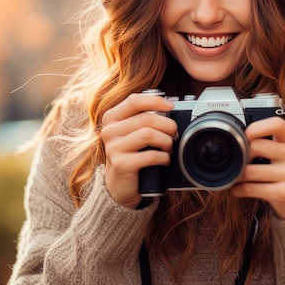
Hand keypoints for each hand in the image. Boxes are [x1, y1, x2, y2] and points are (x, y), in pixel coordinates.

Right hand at [99, 93, 176, 208]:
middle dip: (167, 125)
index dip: (156, 101)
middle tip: (174, 133)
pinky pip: (150, 155)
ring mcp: (113, 148)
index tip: (171, 106)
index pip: (134, 101)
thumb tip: (168, 108)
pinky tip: (165, 160)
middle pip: (146, 118)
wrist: (119, 184)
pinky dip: (163, 157)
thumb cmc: (130, 154)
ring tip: (169, 147)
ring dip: (166, 141)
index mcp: (111, 118)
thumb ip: (143, 118)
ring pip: (148, 134)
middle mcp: (109, 131)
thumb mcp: (131, 132)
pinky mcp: (122, 164)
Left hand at [231, 117, 284, 218]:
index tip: (246, 136)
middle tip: (240, 161)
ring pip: (249, 170)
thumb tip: (240, 139)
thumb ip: (273, 143)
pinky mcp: (283, 193)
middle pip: (256, 146)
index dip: (256, 128)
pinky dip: (238, 190)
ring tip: (238, 177)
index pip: (276, 124)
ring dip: (237, 175)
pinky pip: (249, 188)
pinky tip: (239, 190)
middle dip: (242, 155)